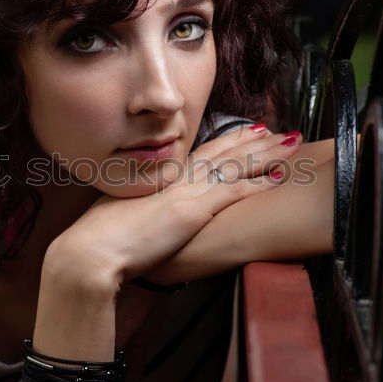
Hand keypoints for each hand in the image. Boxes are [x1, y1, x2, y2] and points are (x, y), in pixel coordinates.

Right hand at [48, 126, 303, 284]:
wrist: (90, 252)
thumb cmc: (101, 241)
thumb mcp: (126, 219)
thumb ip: (144, 213)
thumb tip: (150, 219)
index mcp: (162, 181)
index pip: (203, 154)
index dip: (229, 141)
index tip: (250, 129)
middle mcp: (178, 180)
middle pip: (224, 153)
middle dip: (256, 140)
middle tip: (282, 130)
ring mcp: (186, 193)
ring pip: (235, 165)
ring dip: (266, 153)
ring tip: (292, 143)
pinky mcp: (191, 212)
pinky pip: (233, 192)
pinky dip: (258, 183)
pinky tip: (279, 178)